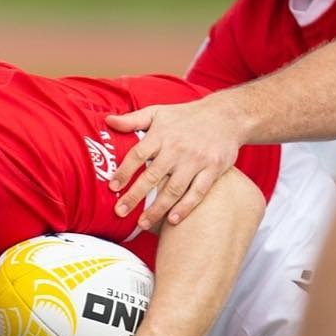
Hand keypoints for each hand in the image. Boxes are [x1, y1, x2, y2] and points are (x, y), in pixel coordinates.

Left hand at [106, 95, 243, 230]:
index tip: (112, 187)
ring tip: (143, 223)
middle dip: (135, 196)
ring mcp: (196, 160)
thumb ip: (133, 119)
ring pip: (174, 189)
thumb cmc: (186, 116)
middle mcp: (177, 148)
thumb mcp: (158, 112)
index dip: (124, 171)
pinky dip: (185, 207)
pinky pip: (197, 192)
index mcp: (161, 134)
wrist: (226, 116)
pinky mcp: (213, 169)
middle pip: (152, 175)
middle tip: (120, 212)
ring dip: (157, 208)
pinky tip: (172, 220)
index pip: (138, 154)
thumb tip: (108, 121)